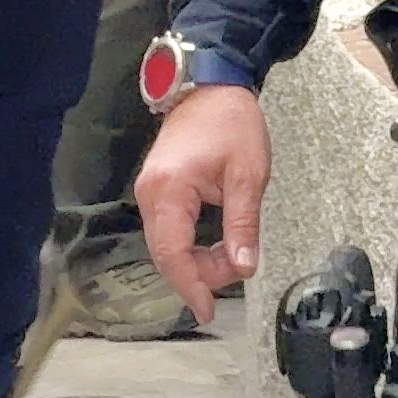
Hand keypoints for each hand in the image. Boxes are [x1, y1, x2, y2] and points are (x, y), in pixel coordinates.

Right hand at [135, 85, 267, 323]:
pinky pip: (167, 231)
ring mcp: (149, 191)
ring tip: (231, 255)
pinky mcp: (155, 190)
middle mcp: (149, 194)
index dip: (189, 286)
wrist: (211, 86)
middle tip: (238, 268)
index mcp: (169, 190)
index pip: (172, 252)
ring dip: (196, 260)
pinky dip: (189, 246)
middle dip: (200, 273)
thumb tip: (243, 267)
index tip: (206, 311)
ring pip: (166, 245)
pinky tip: (214, 246)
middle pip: (166, 253)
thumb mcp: (248, 176)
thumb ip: (243, 225)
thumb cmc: (231, 123)